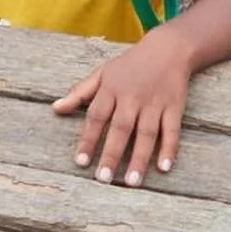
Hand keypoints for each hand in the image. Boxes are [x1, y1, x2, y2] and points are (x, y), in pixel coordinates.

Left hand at [52, 37, 190, 186]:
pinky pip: (172, 131)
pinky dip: (169, 149)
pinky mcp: (175, 107)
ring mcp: (154, 103)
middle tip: (102, 179)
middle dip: (110, 154)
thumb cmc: (129, 65)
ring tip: (131, 182)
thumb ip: (79, 93)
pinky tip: (163, 168)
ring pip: (146, 134)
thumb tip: (55, 109)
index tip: (80, 162)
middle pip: (120, 129)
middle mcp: (131, 98)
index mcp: (110, 89)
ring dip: (139, 158)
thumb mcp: (101, 74)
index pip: (95, 117)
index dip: (87, 139)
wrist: (167, 49)